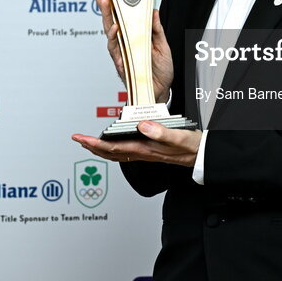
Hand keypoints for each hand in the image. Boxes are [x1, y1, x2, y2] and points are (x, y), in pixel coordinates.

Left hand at [71, 121, 202, 167]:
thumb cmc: (192, 146)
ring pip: (116, 153)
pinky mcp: (150, 150)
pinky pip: (126, 151)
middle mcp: (143, 152)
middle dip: (92, 146)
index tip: (81, 138)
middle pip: (110, 153)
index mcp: (146, 148)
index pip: (113, 148)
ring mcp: (145, 152)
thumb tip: (142, 126)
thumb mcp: (179, 136)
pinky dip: (114, 148)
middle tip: (78, 139)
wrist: (203, 154)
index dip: (94, 143)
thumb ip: (160, 132)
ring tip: (89, 142)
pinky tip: (113, 143)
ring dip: (100, 148)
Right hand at [92, 0, 173, 103]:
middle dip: (104, 7)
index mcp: (133, 38)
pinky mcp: (123, 65)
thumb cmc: (160, 70)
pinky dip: (115, 40)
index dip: (112, 4)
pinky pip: (116, 51)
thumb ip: (156, 29)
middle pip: (110, 23)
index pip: (120, 18)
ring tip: (108, 7)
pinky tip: (116, 30)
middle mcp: (125, 45)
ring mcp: (122, 55)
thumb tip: (153, 11)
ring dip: (108, 20)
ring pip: (111, 36)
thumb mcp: (162, 45)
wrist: (161, 91)